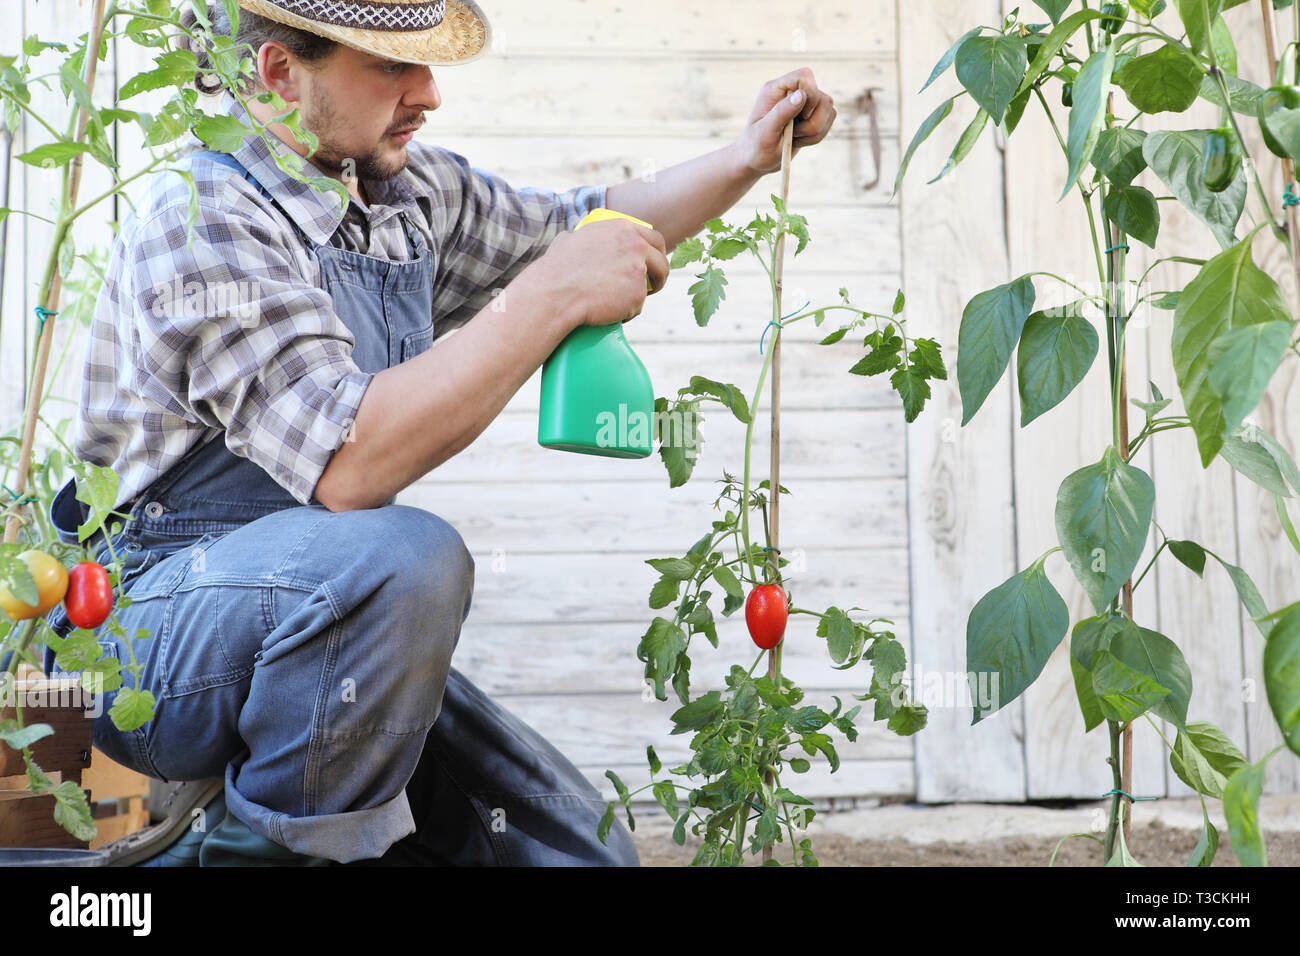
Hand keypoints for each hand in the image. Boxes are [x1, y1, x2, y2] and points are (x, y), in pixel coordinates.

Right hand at [532, 219, 669, 329]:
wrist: (555, 293)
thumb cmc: (555, 269)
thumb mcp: (568, 241)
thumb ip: (580, 236)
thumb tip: (574, 238)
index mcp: (622, 228)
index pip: (653, 238)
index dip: (654, 253)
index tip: (649, 264)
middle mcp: (636, 246)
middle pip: (662, 260)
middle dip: (660, 273)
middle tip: (650, 284)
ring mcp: (639, 270)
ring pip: (651, 285)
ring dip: (644, 294)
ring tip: (625, 303)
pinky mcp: (638, 294)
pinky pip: (638, 306)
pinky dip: (627, 312)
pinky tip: (610, 313)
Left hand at [734, 67, 836, 175]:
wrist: (758, 161)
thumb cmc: (755, 147)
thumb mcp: (764, 132)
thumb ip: (781, 112)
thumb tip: (800, 95)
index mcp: (776, 89)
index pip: (804, 76)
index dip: (810, 95)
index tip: (802, 116)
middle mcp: (792, 92)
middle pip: (821, 97)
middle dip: (812, 122)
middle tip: (793, 133)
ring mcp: (804, 103)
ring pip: (828, 109)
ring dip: (815, 131)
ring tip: (795, 138)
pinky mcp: (813, 115)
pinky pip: (829, 120)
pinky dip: (817, 136)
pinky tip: (800, 140)